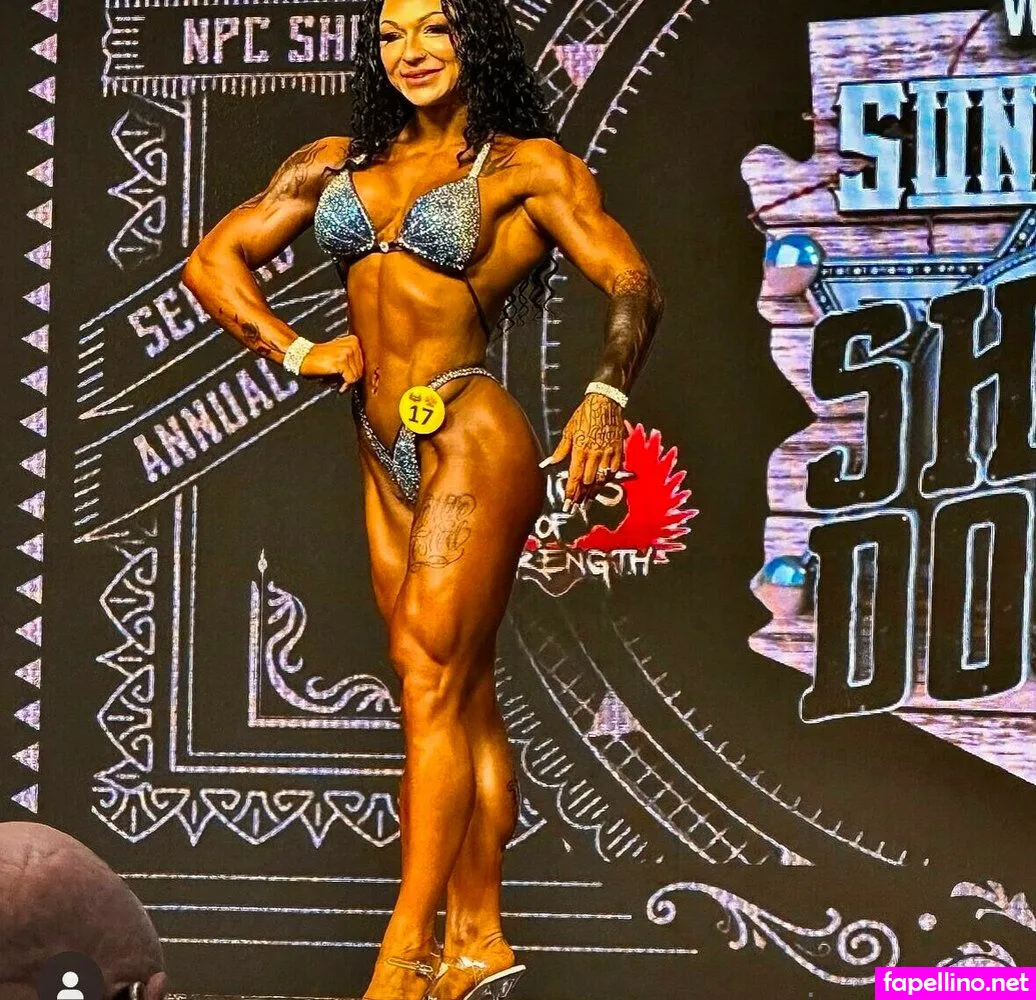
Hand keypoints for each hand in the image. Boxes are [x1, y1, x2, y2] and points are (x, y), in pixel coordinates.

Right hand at [299, 333, 363, 392]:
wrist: (302, 356)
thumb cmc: (319, 358)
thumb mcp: (339, 354)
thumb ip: (352, 362)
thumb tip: (360, 377)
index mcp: (354, 340)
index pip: (363, 363)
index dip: (354, 373)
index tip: (345, 377)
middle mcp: (353, 344)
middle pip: (361, 370)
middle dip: (350, 379)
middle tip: (339, 382)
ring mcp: (347, 352)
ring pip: (357, 376)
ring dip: (346, 383)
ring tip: (335, 381)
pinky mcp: (341, 361)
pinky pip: (351, 379)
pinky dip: (345, 385)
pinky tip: (337, 385)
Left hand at [540, 392, 624, 508]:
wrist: (605, 402)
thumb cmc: (585, 415)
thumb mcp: (569, 431)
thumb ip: (561, 450)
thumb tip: (548, 463)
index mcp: (581, 449)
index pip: (575, 477)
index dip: (571, 492)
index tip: (568, 504)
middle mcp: (595, 454)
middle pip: (588, 482)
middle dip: (581, 496)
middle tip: (577, 507)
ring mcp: (608, 453)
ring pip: (602, 479)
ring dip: (594, 492)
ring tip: (588, 501)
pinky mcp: (619, 450)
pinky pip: (614, 470)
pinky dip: (608, 479)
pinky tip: (603, 485)